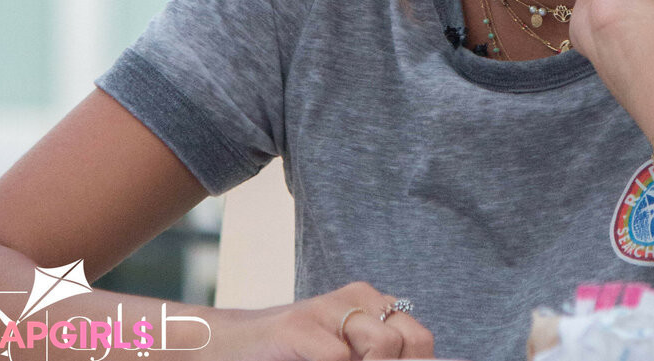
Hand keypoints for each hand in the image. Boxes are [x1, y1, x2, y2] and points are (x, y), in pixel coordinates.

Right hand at [228, 282, 433, 360]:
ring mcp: (329, 309)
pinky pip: (338, 358)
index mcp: (373, 305)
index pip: (421, 340)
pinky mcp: (299, 326)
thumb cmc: (296, 356)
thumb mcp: (346, 356)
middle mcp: (358, 298)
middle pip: (413, 340)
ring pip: (383, 348)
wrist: (232, 345)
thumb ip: (379, 359)